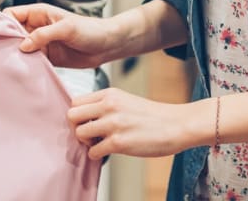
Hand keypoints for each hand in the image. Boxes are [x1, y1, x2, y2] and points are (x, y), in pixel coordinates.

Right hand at [5, 3, 111, 68]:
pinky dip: (27, 67)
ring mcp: (41, 43)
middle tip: (2, 57)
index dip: (4, 24)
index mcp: (39, 13)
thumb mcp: (66, 28)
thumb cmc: (89, 30)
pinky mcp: (47, 58)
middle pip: (13, 33)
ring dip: (16, 57)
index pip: (12, 14)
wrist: (106, 46)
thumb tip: (22, 45)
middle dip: (7, 43)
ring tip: (11, 67)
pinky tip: (24, 74)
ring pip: (20, 49)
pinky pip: (32, 61)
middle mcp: (37, 27)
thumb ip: (44, 35)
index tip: (0, 39)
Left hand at [69, 87, 186, 159]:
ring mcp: (113, 123)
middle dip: (76, 127)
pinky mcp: (119, 142)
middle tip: (88, 134)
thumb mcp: (125, 100)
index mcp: (109, 93)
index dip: (78, 114)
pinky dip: (97, 155)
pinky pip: (93, 151)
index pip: (75, 101)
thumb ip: (105, 104)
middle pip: (72, 115)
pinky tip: (107, 152)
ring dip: (86, 142)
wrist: (175, 124)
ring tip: (99, 143)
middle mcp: (109, 105)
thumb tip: (85, 116)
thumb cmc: (151, 115)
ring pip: (80, 133)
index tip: (85, 122)